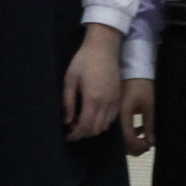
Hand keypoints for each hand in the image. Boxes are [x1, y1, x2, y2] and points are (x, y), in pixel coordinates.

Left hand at [63, 25, 122, 140]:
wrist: (103, 48)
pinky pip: (112, 118)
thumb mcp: (70, 80)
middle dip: (83, 133)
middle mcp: (106, 103)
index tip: (67, 136)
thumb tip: (67, 121)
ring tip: (81, 121)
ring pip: (105, 126)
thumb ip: (68, 102)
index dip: (75, 135)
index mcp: (92, 99)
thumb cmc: (83, 61)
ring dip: (93, 129)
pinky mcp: (119, 98)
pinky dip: (102, 122)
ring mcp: (115, 101)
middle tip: (72, 128)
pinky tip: (93, 115)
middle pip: (96, 129)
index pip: (85, 126)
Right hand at [121, 78, 155, 155]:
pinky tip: (139, 130)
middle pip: (121, 142)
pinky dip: (130, 134)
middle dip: (135, 147)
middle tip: (147, 145)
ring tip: (145, 139)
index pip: (127, 139)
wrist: (133, 69)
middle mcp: (115, 118)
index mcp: (122, 115)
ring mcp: (114, 116)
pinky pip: (121, 130)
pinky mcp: (115, 114)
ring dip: (133, 141)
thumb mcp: (149, 105)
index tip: (148, 145)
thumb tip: (151, 143)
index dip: (138, 147)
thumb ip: (149, 124)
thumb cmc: (142, 85)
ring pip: (121, 137)